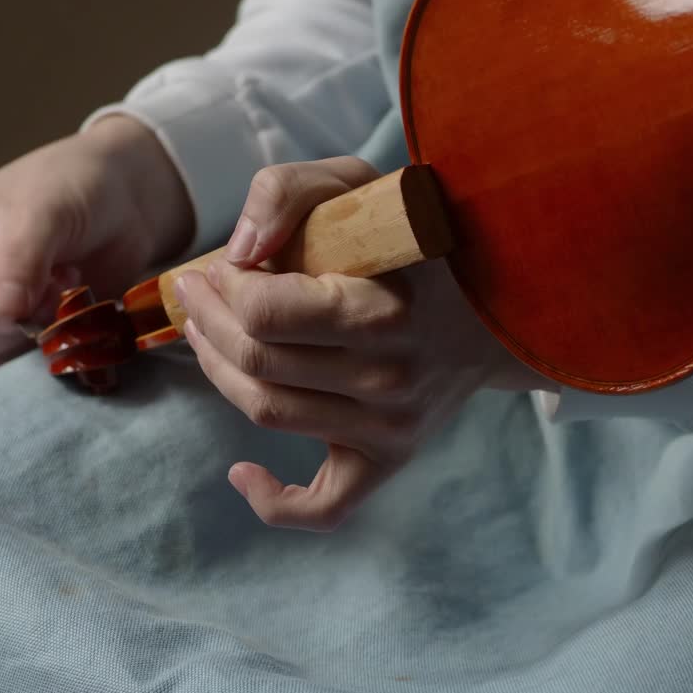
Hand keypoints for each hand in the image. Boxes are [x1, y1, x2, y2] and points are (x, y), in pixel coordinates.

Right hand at [0, 115, 191, 368]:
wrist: (121, 196)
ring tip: (67, 284)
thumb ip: (21, 263)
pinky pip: (25, 362)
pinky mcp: (18, 330)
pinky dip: (54, 342)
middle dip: (11, 325)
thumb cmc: (70, 185)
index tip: (18, 311)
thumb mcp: (42, 214)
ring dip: (38, 332)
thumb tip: (3, 313)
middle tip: (56, 284)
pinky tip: (75, 302)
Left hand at [177, 157, 553, 530]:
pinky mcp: (392, 457)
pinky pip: (326, 507)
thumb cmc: (412, 238)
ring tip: (206, 333)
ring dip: (218, 371)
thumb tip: (237, 253)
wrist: (495, 300)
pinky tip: (241, 472)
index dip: (223, 286)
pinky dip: (273, 501)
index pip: (265, 313)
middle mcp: (389, 378)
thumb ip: (287, 192)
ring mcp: (392, 426)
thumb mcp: (358, 185)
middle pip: (256, 363)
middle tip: (197, 291)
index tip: (220, 264)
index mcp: (382, 310)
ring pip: (267, 413)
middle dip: (207, 321)